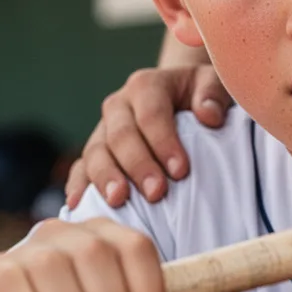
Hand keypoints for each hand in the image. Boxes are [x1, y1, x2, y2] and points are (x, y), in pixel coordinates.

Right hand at [66, 65, 232, 208]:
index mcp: (146, 85)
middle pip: (121, 136)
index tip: (181, 171)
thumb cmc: (200, 97)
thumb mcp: (214, 84)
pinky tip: (79, 206)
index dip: (164, 142)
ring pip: (96, 153)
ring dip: (106, 178)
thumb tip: (208, 115)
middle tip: (156, 193)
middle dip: (138, 166)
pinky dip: (78, 186)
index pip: (151, 114)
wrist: (178, 100)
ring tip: (118, 201)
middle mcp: (118, 105)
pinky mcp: (93, 152)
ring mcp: (102, 130)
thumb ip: (214, 93)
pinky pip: (80, 168)